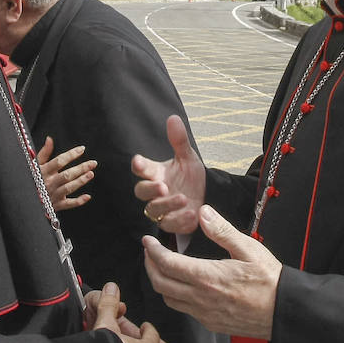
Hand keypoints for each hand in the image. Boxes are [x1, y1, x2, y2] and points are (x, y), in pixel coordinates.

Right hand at [36, 137, 94, 210]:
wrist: (25, 199)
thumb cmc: (31, 179)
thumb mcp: (35, 165)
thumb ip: (44, 152)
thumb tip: (50, 139)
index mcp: (44, 171)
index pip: (59, 161)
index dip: (71, 154)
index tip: (82, 149)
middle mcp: (49, 183)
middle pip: (67, 175)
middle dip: (81, 168)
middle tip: (93, 163)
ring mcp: (53, 194)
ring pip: (68, 188)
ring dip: (80, 181)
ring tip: (91, 174)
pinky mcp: (56, 205)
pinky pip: (68, 204)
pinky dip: (78, 201)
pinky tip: (87, 196)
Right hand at [132, 116, 206, 234]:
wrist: (205, 196)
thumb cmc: (190, 176)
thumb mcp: (188, 157)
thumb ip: (179, 141)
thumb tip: (173, 118)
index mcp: (156, 172)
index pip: (142, 168)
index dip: (139, 165)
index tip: (138, 161)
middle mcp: (155, 191)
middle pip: (141, 191)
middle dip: (150, 189)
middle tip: (162, 186)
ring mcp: (161, 208)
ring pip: (154, 209)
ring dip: (167, 204)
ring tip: (183, 198)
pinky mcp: (171, 222)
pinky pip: (169, 224)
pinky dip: (179, 219)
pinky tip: (192, 213)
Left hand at [142, 205, 281, 337]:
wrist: (285, 311)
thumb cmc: (270, 280)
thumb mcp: (249, 248)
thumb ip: (222, 231)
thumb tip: (203, 213)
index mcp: (208, 277)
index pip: (167, 264)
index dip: (152, 251)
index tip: (148, 241)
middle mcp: (201, 298)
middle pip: (160, 283)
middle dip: (150, 266)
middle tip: (149, 252)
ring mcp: (205, 314)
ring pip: (169, 300)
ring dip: (160, 282)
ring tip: (163, 267)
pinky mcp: (211, 324)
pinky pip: (184, 311)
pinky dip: (175, 296)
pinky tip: (184, 285)